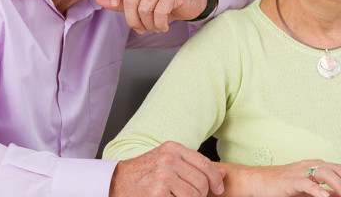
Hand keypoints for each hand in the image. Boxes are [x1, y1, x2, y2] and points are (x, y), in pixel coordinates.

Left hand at [95, 0, 206, 33]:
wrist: (192, 2)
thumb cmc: (165, 2)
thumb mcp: (141, 3)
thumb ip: (120, 2)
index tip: (116, 3)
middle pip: (130, 1)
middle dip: (133, 21)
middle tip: (141, 28)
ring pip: (144, 9)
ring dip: (149, 25)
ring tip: (155, 27)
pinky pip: (159, 12)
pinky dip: (160, 24)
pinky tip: (164, 26)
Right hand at [108, 141, 224, 196]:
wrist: (117, 181)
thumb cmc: (145, 172)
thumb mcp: (168, 161)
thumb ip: (194, 165)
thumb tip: (223, 174)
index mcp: (173, 148)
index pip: (205, 164)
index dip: (215, 179)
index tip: (218, 189)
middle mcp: (169, 159)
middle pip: (202, 181)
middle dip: (202, 193)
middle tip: (193, 196)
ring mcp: (163, 175)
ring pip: (194, 195)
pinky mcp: (158, 192)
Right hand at [220, 160, 340, 196]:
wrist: (259, 181)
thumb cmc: (283, 185)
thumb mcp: (308, 188)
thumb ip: (324, 191)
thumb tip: (339, 195)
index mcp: (316, 166)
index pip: (340, 169)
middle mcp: (310, 165)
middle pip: (335, 168)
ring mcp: (300, 171)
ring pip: (324, 173)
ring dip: (338, 185)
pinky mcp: (290, 180)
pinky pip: (305, 183)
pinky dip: (316, 190)